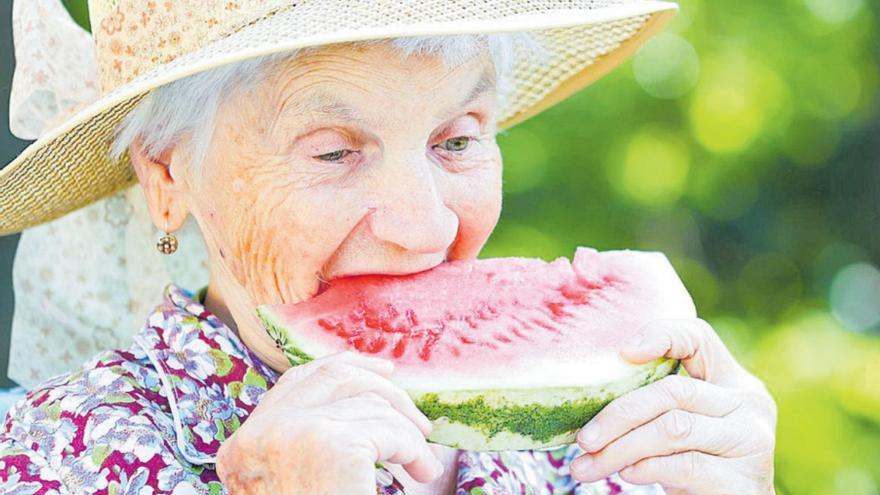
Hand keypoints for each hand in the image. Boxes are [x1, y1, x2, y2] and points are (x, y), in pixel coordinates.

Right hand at [216, 351, 443, 494]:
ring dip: (406, 432)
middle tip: (418, 422)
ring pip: (369, 405)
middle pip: (333, 377)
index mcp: (242, 448)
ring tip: (422, 463)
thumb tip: (366, 387)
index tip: (384, 374)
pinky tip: (420, 471)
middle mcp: (258, 435)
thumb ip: (309, 441)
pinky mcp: (332, 447)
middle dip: (385, 392)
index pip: (296, 382)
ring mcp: (292, 436)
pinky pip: (389, 431)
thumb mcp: (300, 480)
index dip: (345, 369)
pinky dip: (413, 450)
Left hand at [572, 318, 776, 494]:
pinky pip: (686, 465)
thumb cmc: (695, 465)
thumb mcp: (678, 427)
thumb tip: (584, 400)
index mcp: (732, 380)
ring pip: (674, 429)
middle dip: (619, 415)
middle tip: (584, 439)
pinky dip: (648, 468)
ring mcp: (752, 441)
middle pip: (674, 391)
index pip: (698, 337)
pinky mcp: (744, 480)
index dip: (661, 335)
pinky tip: (627, 474)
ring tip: (589, 465)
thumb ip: (655, 406)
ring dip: (622, 448)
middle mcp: (749, 404)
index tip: (623, 352)